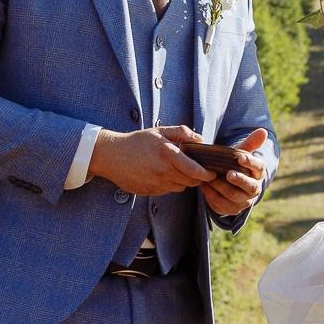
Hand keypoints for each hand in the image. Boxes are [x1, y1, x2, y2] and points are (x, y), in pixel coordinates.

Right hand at [91, 127, 211, 194]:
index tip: (212, 173)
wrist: (112, 155)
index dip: (207, 174)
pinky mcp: (150, 191)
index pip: (196, 171)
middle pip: (191, 181)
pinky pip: (168, 191)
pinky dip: (170, 184)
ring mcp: (156, 183)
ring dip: (183, 181)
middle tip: (197, 170)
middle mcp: (163, 171)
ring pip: (180, 187)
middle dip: (197, 177)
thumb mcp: (159, 131)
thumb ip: (182, 133)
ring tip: (176, 169)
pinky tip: (162, 174)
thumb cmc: (137, 141)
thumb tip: (201, 139)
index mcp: (168, 154)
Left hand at [197, 126, 271, 217]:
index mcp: (258, 174)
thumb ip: (251, 143)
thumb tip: (263, 130)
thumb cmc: (236, 167)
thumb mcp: (242, 155)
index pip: (259, 168)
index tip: (241, 158)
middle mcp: (254, 189)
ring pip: (234, 196)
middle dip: (239, 180)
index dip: (251, 163)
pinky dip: (212, 195)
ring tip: (210, 178)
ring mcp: (244, 201)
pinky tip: (204, 186)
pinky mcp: (231, 209)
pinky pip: (221, 204)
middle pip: (250, 186)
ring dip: (221, 187)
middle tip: (229, 174)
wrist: (229, 187)